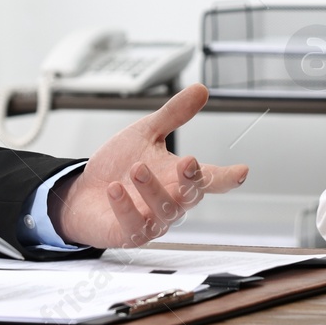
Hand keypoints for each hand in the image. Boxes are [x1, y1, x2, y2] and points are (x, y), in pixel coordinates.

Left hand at [52, 83, 247, 247]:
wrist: (83, 191)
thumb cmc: (119, 165)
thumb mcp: (146, 134)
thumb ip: (173, 115)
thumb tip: (201, 89)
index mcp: (179, 177)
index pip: (211, 179)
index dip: (228, 177)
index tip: (242, 171)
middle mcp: (172, 201)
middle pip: (193, 196)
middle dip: (192, 180)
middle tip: (187, 161)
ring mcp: (153, 220)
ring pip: (165, 211)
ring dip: (153, 189)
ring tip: (137, 169)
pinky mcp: (130, 234)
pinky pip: (134, 226)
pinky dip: (126, 207)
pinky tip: (115, 189)